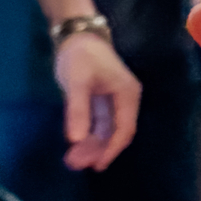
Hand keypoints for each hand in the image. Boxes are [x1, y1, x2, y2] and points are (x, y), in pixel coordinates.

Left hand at [55, 31, 140, 170]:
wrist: (76, 35)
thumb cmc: (80, 56)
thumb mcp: (76, 82)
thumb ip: (78, 111)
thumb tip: (76, 140)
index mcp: (127, 95)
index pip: (124, 129)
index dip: (111, 149)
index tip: (96, 165)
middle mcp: (126, 100)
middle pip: (116, 133)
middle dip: (98, 150)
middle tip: (75, 164)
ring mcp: (115, 102)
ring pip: (107, 131)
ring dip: (92, 146)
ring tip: (72, 160)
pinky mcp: (103, 102)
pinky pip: (100, 124)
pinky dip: (89, 136)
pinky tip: (76, 145)